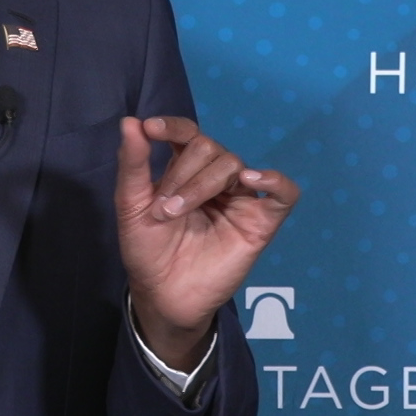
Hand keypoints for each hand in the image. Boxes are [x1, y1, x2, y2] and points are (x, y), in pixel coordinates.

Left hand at [116, 115, 299, 369]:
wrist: (162, 294)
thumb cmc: (147, 248)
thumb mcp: (131, 204)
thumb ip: (133, 164)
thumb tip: (130, 121)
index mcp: (185, 168)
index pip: (188, 133)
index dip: (172, 126)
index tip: (150, 129)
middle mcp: (216, 177)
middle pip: (210, 148)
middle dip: (182, 174)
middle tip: (162, 209)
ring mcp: (241, 198)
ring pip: (235, 165)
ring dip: (202, 184)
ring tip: (177, 212)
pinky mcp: (261, 222)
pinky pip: (284, 193)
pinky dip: (274, 180)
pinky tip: (251, 179)